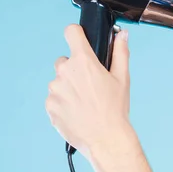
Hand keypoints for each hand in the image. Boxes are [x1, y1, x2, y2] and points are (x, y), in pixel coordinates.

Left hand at [45, 24, 131, 160]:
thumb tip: (121, 36)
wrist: (105, 139)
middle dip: (75, 69)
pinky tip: (78, 112)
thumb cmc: (115, 110)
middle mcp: (65, 72)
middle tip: (90, 85)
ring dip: (69, 87)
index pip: (71, 32)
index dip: (77, 34)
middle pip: (65, 61)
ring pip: (59, 81)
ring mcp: (55, 89)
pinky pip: (54, 98)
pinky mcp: (49, 106)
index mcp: (84, 62)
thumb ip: (120, 53)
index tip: (80, 40)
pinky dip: (63, 103)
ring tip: (85, 103)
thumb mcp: (122, 79)